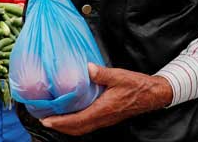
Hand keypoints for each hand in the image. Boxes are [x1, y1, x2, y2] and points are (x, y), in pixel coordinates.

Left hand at [40, 63, 173, 135]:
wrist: (153, 94)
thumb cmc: (137, 85)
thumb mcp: (119, 76)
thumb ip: (102, 73)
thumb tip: (88, 68)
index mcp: (104, 109)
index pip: (78, 120)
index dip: (61, 122)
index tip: (47, 120)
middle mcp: (103, 118)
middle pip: (77, 128)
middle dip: (60, 127)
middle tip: (44, 120)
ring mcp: (106, 119)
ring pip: (83, 128)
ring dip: (67, 126)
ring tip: (53, 119)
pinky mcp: (108, 117)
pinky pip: (88, 124)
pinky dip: (76, 123)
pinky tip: (70, 115)